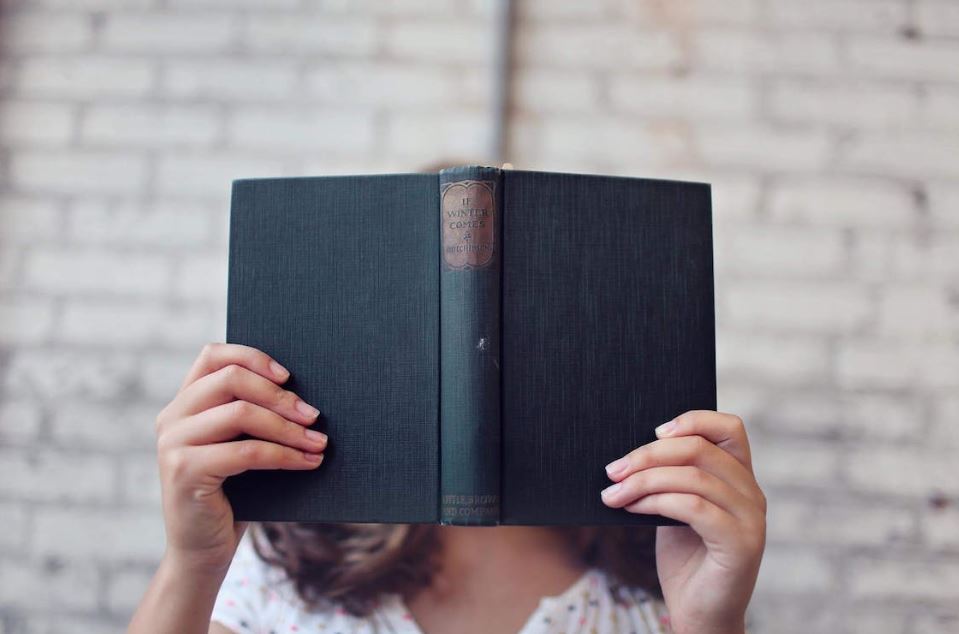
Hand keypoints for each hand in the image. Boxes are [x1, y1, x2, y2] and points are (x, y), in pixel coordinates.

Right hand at [154, 343, 327, 572]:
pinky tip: (308, 462)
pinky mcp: (184, 471)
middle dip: (280, 395)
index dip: (253, 357)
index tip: (289, 376)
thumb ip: (253, 415)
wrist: (203, 551)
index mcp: (183, 403)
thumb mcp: (240, 446)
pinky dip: (285, 455)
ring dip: (288, 427)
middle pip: (231, 379)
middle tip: (314, 415)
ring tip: (319, 442)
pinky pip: (247, 451)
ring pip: (241, 412)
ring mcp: (173, 443)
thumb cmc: (234, 494)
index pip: (212, 355)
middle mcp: (171, 417)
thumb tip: (306, 393)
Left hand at [600, 410, 765, 633]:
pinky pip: (693, 506)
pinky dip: (655, 502)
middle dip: (649, 454)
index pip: (729, 428)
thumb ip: (669, 479)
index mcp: (740, 479)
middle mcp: (752, 494)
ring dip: (643, 480)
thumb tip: (630, 452)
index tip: (654, 432)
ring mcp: (751, 518)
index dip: (693, 420)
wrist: (699, 614)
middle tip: (613, 469)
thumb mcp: (675, 509)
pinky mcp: (741, 543)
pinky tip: (632, 508)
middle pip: (701, 449)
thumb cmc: (685, 561)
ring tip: (614, 493)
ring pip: (693, 476)